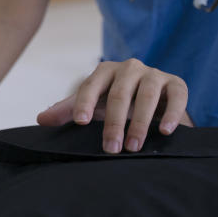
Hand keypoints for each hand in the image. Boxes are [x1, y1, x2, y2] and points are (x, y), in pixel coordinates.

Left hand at [37, 59, 193, 153]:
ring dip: (140, 122)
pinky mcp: (176, 84)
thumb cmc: (114, 102)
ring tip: (133, 146)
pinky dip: (172, 113)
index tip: (80, 123)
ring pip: (148, 94)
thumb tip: (41, 119)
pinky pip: (177, 96)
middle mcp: (129, 68)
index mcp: (105, 72)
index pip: (91, 86)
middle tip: (110, 147)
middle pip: (120, 93)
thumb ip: (67, 111)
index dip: (84, 103)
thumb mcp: (91, 105)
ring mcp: (154, 74)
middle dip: (114, 122)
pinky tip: (163, 131)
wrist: (152, 99)